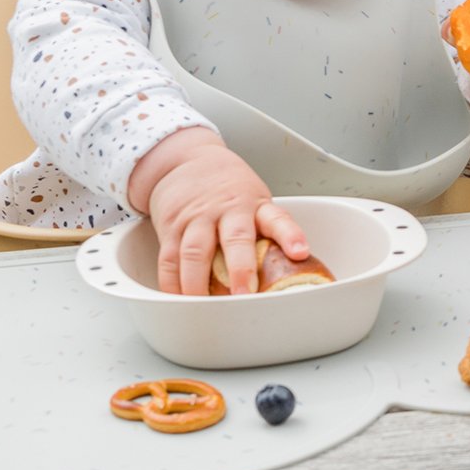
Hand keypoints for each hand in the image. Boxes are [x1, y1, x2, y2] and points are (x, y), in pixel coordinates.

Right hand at [127, 127, 309, 295]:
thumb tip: (287, 272)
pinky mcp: (171, 228)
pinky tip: (179, 300)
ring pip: (195, 252)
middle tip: (245, 294)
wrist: (186, 161)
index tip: (300, 252)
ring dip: (199, 284)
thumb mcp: (254, 200)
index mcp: (255, 205)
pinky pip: (169, 260)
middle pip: (235, 238)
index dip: (290, 235)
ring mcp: (197, 218)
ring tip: (206, 308)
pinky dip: (172, 284)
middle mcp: (227, 210)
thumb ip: (265, 231)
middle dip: (240, 268)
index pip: (277, 218)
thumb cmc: (229, 188)